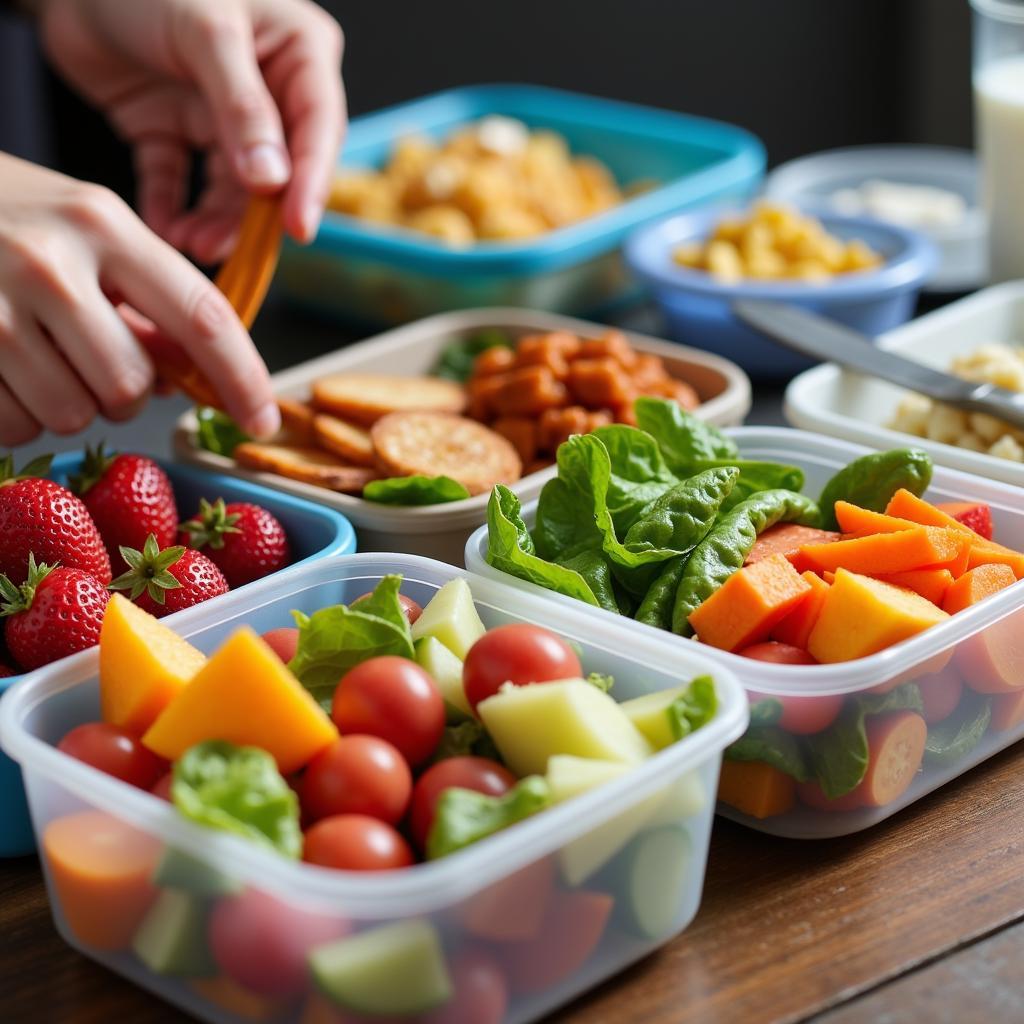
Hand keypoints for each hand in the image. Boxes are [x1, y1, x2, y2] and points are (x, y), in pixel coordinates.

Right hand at [0, 153, 278, 443]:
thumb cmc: (2, 218)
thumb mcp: (84, 233)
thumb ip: (144, 298)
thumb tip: (194, 374)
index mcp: (103, 225)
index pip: (203, 317)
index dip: (243, 379)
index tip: (263, 421)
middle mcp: (50, 264)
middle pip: (131, 387)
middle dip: (123, 392)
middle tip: (86, 357)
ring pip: (72, 415)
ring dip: (65, 405)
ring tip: (32, 357)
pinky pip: (13, 426)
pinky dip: (15, 415)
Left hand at [39, 0, 345, 261]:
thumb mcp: (204, 31)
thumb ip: (242, 108)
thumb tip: (273, 181)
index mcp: (296, 53)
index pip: (318, 128)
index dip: (311, 182)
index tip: (298, 228)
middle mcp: (265, 89)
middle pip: (278, 170)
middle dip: (254, 216)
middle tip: (233, 250)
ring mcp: (216, 112)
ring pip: (229, 186)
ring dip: (213, 221)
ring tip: (191, 243)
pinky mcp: (170, 127)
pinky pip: (177, 180)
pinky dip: (170, 208)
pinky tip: (164, 229)